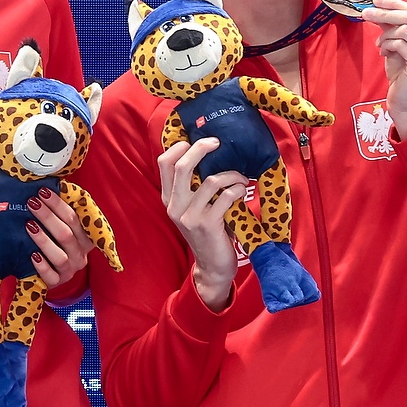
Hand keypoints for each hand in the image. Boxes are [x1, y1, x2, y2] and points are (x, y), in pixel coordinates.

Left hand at [25, 189, 91, 286]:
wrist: (47, 273)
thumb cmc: (53, 243)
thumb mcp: (59, 228)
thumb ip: (58, 214)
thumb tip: (44, 188)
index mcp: (85, 239)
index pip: (74, 218)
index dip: (58, 204)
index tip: (42, 191)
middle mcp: (80, 255)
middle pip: (66, 234)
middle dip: (48, 216)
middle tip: (32, 203)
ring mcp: (70, 271)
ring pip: (59, 255)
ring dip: (43, 239)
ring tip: (29, 225)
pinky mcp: (57, 282)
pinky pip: (51, 276)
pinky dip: (42, 265)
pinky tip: (32, 255)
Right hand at [157, 138, 246, 312]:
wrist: (212, 266)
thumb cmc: (207, 232)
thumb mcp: (191, 209)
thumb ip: (192, 188)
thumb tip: (206, 155)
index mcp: (168, 199)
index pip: (164, 163)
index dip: (179, 147)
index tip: (195, 141)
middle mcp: (175, 206)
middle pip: (183, 166)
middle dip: (202, 148)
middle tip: (218, 143)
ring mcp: (190, 216)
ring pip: (211, 180)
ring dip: (231, 175)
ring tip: (241, 178)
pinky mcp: (208, 224)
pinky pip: (226, 196)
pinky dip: (238, 189)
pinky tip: (242, 190)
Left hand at [361, 0, 406, 137]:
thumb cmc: (405, 72)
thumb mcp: (400, 43)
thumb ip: (393, 25)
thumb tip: (379, 5)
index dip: (397, 3)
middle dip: (386, 13)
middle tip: (367, 13)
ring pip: (405, 30)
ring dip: (386, 35)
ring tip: (380, 44)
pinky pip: (400, 44)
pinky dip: (387, 46)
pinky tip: (384, 53)